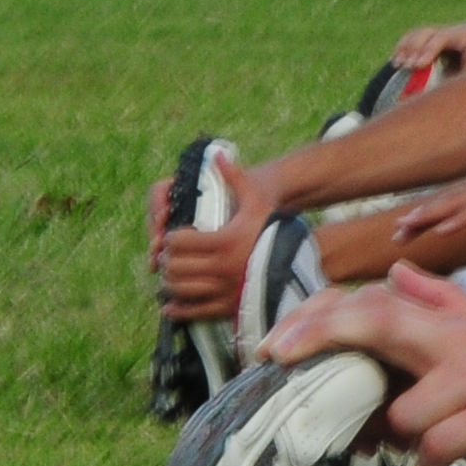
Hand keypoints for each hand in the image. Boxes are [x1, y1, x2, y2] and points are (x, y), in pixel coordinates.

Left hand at [154, 155, 261, 317]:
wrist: (297, 265)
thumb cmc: (274, 231)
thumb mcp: (257, 203)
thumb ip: (236, 178)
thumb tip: (218, 155)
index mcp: (224, 241)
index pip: (179, 241)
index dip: (170, 238)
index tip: (172, 236)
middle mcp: (222, 268)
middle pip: (175, 266)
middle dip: (167, 260)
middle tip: (167, 255)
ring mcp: (225, 290)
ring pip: (181, 289)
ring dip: (169, 282)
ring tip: (170, 274)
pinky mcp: (229, 308)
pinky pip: (194, 311)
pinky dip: (178, 309)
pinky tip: (170, 303)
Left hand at [270, 261, 465, 465]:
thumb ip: (443, 303)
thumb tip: (397, 272)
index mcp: (457, 323)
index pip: (379, 303)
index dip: (324, 314)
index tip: (276, 337)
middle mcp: (464, 340)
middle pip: (378, 322)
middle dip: (320, 337)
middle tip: (273, 357)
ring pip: (404, 412)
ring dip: (402, 441)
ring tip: (425, 451)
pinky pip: (436, 448)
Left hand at [384, 160, 465, 270]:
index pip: (457, 205)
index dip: (431, 217)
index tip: (407, 233)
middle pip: (451, 200)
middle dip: (421, 216)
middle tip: (395, 234)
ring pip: (460, 201)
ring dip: (432, 214)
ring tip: (407, 227)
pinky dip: (462, 216)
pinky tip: (444, 227)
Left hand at [391, 12, 465, 76]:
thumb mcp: (462, 63)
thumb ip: (448, 75)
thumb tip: (430, 99)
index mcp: (444, 38)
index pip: (418, 36)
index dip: (404, 47)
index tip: (395, 63)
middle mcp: (452, 33)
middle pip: (425, 33)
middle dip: (411, 48)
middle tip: (404, 65)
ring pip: (442, 36)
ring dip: (428, 49)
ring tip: (419, 65)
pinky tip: (463, 78)